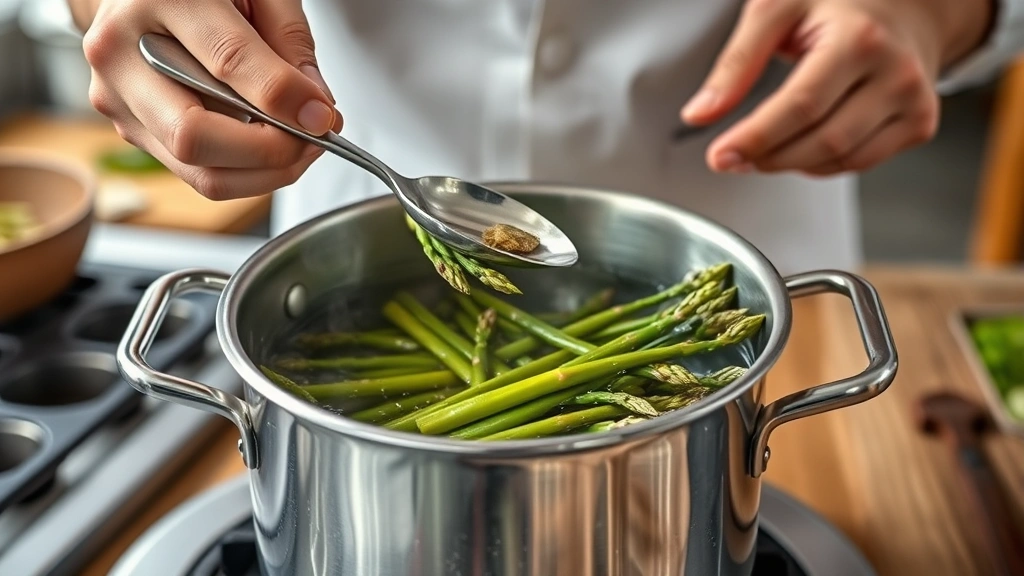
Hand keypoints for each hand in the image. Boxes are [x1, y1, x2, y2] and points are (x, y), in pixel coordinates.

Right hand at [73, 0, 340, 199]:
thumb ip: (289, 40)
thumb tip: (316, 109)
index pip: (228, 61)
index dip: (284, 98)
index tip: (323, 116)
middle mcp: (121, 53)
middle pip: (195, 136)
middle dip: (270, 151)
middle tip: (314, 139)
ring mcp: (118, 98)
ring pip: (199, 171)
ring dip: (265, 174)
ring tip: (300, 149)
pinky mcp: (130, 129)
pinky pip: (198, 175)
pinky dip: (247, 173)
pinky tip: (270, 149)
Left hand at [681, 0, 993, 175]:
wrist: (906, 4)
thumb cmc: (837, 2)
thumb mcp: (776, 10)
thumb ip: (736, 62)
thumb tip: (700, 113)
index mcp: (859, 38)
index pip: (800, 105)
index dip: (756, 138)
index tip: (720, 156)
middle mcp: (896, 71)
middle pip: (822, 140)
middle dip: (768, 156)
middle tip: (733, 155)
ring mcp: (914, 101)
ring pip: (841, 160)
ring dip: (792, 163)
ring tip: (763, 147)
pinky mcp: (919, 124)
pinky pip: (859, 163)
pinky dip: (821, 164)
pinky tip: (802, 144)